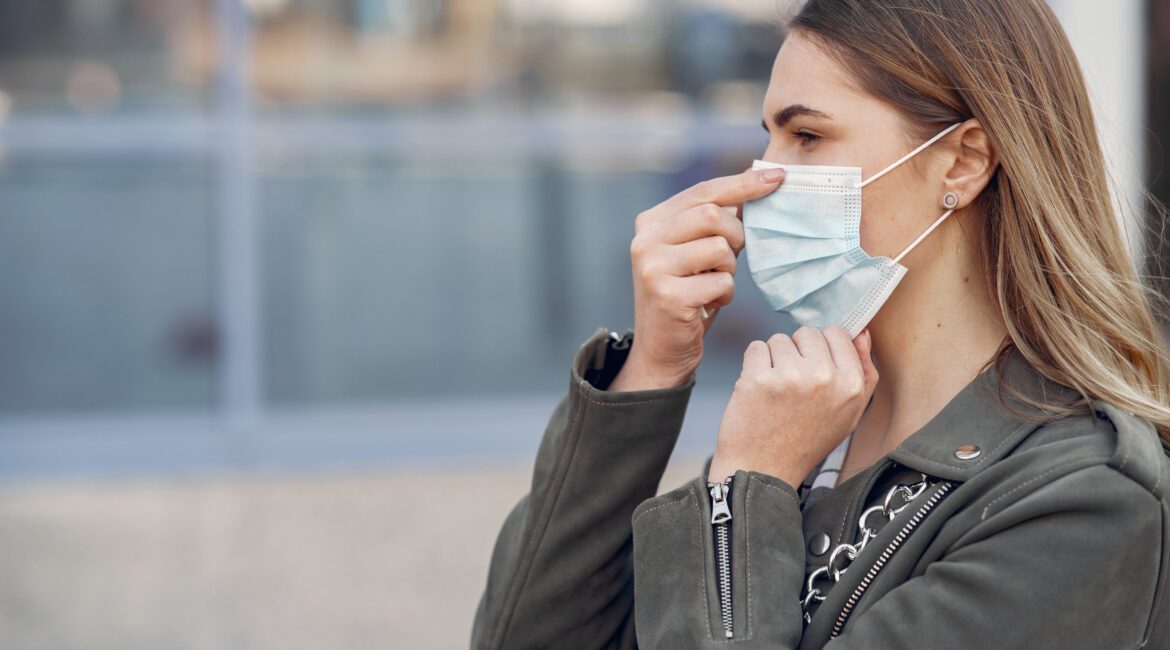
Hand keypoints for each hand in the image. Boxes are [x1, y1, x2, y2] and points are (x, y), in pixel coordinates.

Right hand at [608, 167, 786, 391]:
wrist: (662, 349)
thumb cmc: (687, 294)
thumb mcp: (696, 251)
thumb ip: (716, 221)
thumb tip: (762, 182)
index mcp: (650, 222)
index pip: (702, 191)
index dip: (743, 183)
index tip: (777, 176)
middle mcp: (645, 240)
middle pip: (712, 214)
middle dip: (736, 235)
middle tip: (731, 258)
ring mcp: (653, 268)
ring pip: (720, 248)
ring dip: (729, 270)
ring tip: (712, 285)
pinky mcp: (668, 296)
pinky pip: (722, 282)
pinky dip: (725, 295)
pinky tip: (708, 305)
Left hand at [706, 326, 878, 486]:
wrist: (764, 469)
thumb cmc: (805, 442)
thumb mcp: (849, 414)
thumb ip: (864, 373)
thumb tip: (863, 334)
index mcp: (852, 386)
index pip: (838, 334)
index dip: (822, 349)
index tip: (813, 369)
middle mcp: (825, 378)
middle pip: (808, 333)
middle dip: (798, 352)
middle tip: (793, 384)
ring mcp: (790, 376)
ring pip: (779, 339)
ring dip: (775, 359)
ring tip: (777, 391)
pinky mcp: (759, 378)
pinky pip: (756, 348)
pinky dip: (753, 365)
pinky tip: (759, 390)